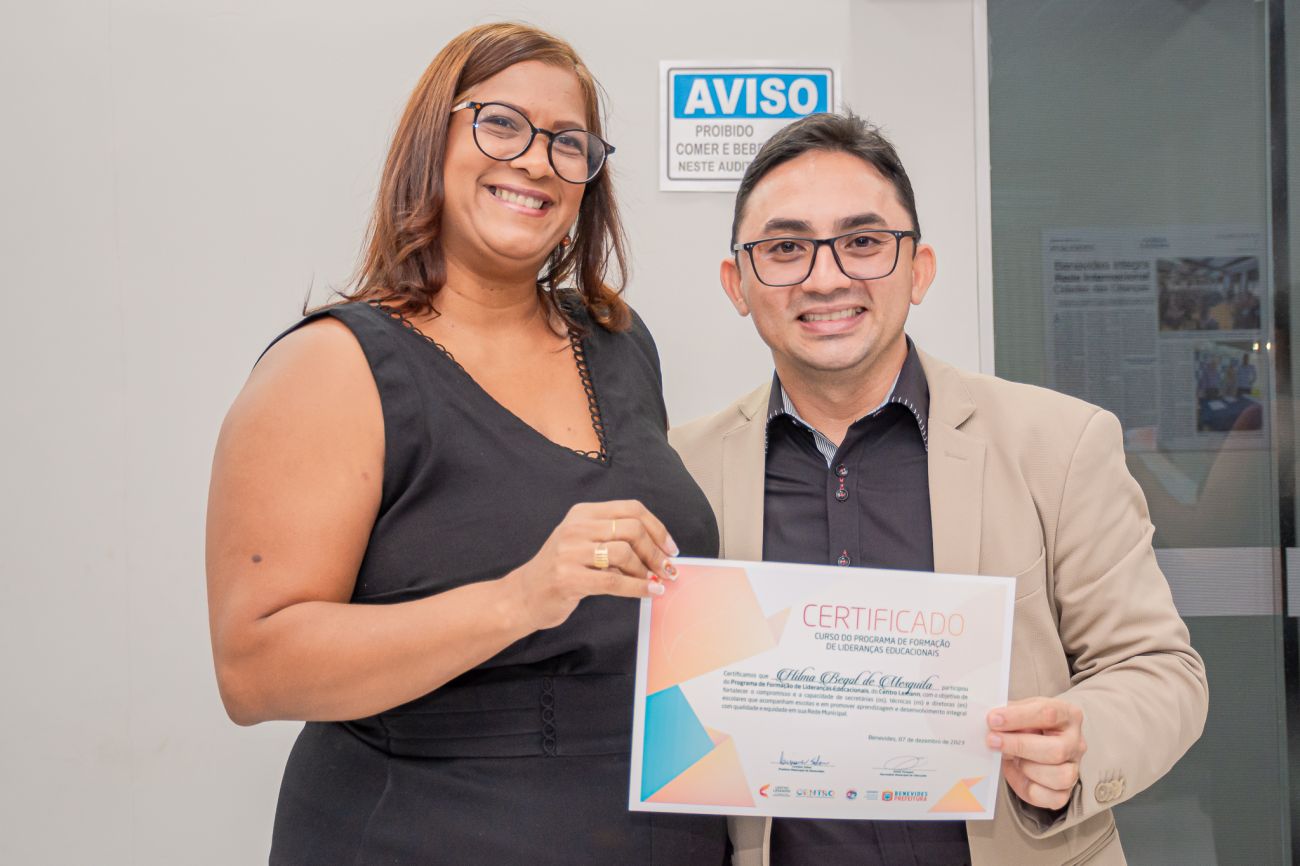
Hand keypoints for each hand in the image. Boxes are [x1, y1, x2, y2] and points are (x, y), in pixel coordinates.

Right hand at [505, 500, 679, 630]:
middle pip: (632, 529)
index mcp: (583, 513)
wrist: (523, 596)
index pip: (631, 509)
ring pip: (624, 554)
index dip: (658, 528)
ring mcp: (570, 552)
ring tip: (656, 582)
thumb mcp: (584, 543)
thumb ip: (614, 540)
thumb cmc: (561, 571)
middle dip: (656, 551)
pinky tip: (651, 592)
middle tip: (668, 568)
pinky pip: (614, 582)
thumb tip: (660, 551)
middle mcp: (576, 527)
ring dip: (647, 571)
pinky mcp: (568, 578)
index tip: (671, 547)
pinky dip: (639, 588)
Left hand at [986, 697, 1085, 810]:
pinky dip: (1029, 787)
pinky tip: (1018, 773)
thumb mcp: (1020, 710)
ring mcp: (1074, 769)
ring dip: (1026, 768)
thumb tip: (991, 721)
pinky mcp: (1064, 792)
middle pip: (1056, 750)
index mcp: (1068, 715)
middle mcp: (1076, 742)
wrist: (1034, 745)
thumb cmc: (1028, 725)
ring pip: (1058, 776)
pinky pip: (1049, 797)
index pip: (1048, 714)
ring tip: (1011, 757)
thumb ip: (1009, 713)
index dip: (1018, 717)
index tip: (993, 719)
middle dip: (1019, 745)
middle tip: (992, 740)